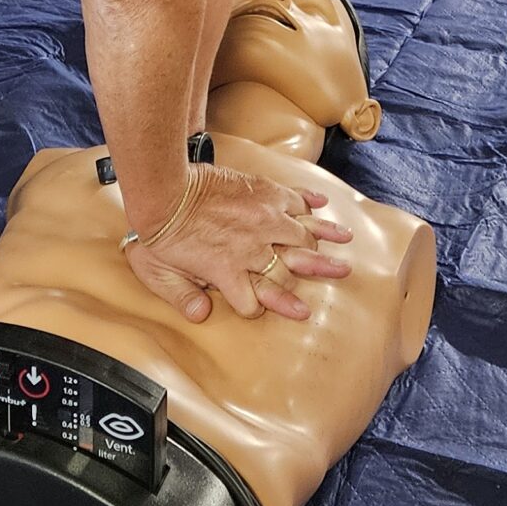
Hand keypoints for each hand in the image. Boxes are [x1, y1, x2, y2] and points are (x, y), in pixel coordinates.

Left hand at [122, 162, 351, 324]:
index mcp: (230, 272)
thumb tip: (201, 315)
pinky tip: (322, 205)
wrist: (165, 190)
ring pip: (302, 234)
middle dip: (319, 271)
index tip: (298, 310)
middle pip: (293, 267)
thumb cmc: (160, 234)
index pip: (260, 301)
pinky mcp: (262, 193)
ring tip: (346, 240)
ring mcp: (262, 219)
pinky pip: (293, 198)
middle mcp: (253, 249)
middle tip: (342, 272)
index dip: (276, 306)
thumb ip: (182, 298)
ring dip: (325, 238)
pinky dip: (309, 202)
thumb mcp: (160, 275)